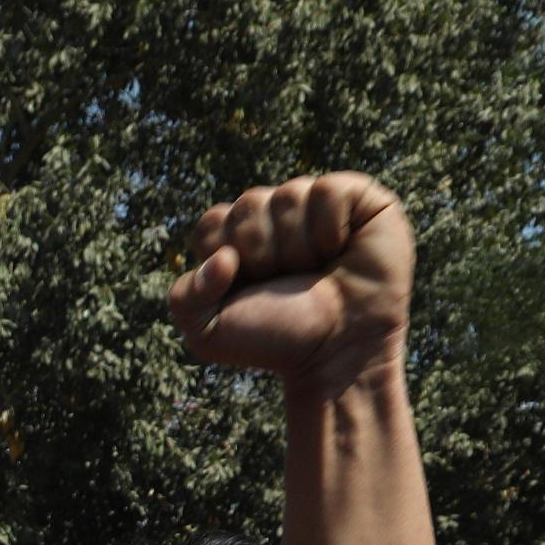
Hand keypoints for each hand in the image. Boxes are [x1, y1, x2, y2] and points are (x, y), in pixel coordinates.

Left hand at [168, 173, 412, 396]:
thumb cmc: (276, 339)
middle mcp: (275, 214)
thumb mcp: (208, 333)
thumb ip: (185, 297)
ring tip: (315, 272)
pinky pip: (328, 191)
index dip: (225, 258)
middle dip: (261, 254)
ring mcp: (315, 203)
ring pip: (288, 196)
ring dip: (297, 248)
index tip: (247, 289)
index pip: (211, 224)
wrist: (335, 353)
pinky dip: (329, 229)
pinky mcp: (359, 198)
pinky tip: (340, 251)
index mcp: (236, 237)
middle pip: (246, 206)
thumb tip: (221, 258)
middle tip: (285, 284)